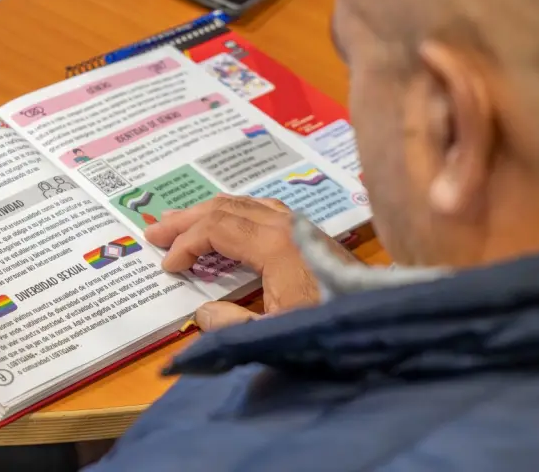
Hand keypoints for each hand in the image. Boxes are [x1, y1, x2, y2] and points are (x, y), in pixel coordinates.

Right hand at [144, 194, 345, 330]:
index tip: (167, 267)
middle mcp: (285, 225)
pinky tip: (224, 222)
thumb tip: (201, 314)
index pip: (216, 230)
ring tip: (180, 223)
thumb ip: (232, 325)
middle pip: (224, 208)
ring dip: (207, 213)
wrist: (385, 319)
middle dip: (186, 220)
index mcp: (275, 245)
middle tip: (153, 232)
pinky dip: (232, 213)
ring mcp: (298, 225)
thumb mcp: (277, 334)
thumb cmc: (332, 324)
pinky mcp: (307, 232)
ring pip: (242, 204)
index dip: (186, 245)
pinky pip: (260, 209)